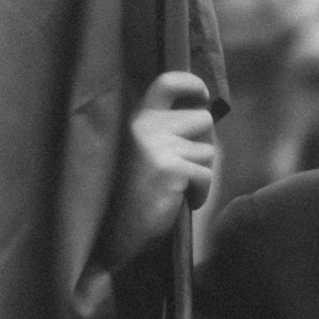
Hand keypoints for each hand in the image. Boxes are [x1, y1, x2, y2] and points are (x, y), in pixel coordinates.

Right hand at [101, 71, 214, 268]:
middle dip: (204, 147)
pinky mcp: (168, 168)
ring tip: (176, 189)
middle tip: (185, 170)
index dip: (191, 85)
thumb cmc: (130, 197)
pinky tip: (179, 201)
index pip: (166, 83)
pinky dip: (200, 194)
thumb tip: (205, 119)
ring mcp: (156, 145)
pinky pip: (206, 176)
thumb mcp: (144, 154)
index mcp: (138, 119)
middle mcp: (145, 126)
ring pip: (209, 152)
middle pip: (204, 121)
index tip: (202, 96)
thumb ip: (165, 132)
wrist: (109, 234)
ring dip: (202, 174)